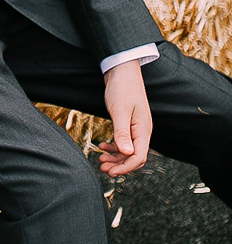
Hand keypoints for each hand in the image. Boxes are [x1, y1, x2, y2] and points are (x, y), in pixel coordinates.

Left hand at [99, 59, 152, 175]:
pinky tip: (103, 147)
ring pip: (128, 151)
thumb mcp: (120, 111)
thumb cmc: (122, 89)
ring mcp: (136, 129)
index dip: (125, 167)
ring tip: (101, 161)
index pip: (139, 157)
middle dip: (120, 165)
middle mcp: (142, 132)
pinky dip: (115, 147)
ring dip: (116, 158)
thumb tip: (127, 154)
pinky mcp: (129, 124)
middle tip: (103, 169)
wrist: (122, 71)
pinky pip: (124, 142)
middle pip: (134, 157)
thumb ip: (123, 133)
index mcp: (143, 130)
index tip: (111, 172)